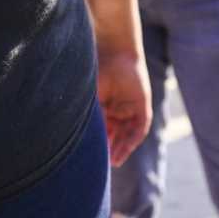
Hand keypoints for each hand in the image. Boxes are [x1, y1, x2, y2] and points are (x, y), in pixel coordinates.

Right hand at [98, 48, 150, 166]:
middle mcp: (117, 110)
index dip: (97, 144)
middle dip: (110, 150)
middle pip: (114, 136)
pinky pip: (140, 128)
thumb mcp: (90, 97)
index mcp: (103, 107)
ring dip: (121, 149)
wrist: (116, 52)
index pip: (101, 131)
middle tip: (103, 165)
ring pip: (126, 135)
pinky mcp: (143, 107)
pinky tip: (125, 149)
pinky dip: (132, 140)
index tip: (90, 158)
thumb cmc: (98, 70)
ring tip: (114, 161)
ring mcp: (130, 109)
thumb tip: (75, 137)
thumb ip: (87, 115)